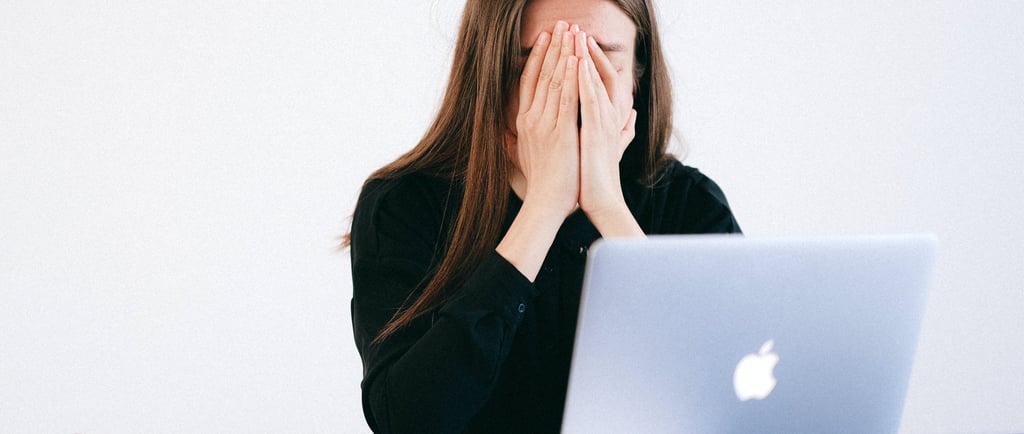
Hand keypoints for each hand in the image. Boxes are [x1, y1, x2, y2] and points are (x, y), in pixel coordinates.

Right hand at [512, 21, 580, 219]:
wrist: (546, 204)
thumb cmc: (542, 184)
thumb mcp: (528, 155)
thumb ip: (525, 138)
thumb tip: (515, 131)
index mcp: (525, 122)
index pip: (530, 81)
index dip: (539, 57)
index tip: (547, 37)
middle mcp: (531, 119)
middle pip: (541, 74)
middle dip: (553, 47)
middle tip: (562, 24)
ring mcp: (544, 124)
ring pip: (554, 81)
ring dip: (564, 54)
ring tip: (571, 32)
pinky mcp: (560, 132)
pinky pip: (566, 99)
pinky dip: (571, 77)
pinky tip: (577, 59)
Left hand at [575, 31, 637, 218]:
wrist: (602, 202)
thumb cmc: (599, 177)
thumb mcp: (610, 147)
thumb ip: (622, 130)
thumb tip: (633, 116)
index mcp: (609, 118)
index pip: (601, 80)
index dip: (591, 59)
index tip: (578, 41)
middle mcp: (609, 116)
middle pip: (599, 73)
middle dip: (586, 50)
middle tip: (575, 27)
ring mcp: (604, 123)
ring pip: (595, 82)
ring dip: (585, 57)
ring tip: (576, 35)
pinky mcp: (596, 132)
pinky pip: (589, 100)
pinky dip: (584, 80)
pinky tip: (576, 64)